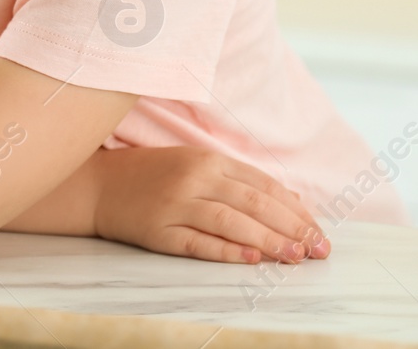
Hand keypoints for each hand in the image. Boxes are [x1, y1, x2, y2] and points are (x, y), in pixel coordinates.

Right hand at [91, 146, 329, 264]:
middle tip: (318, 249)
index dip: (295, 209)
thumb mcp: (196, 166)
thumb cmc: (153, 176)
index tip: (319, 230)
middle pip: (254, 203)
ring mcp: (176, 204)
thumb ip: (241, 181)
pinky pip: (199, 243)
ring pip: (232, 222)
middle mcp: (195, 178)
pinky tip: (252, 259)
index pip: (263, 185)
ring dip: (268, 241)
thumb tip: (291, 200)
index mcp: (207, 159)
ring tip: (295, 257)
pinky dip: (228, 251)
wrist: (98, 186)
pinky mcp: (159, 231)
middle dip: (292, 228)